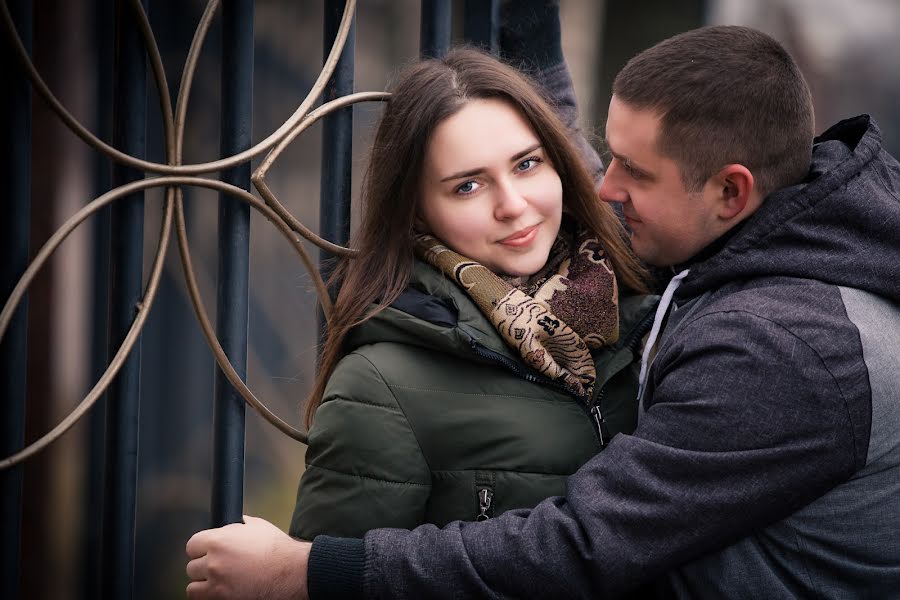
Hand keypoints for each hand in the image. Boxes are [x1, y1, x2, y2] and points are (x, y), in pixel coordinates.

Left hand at [185, 515, 310, 599]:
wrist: (291, 572)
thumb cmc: (278, 550)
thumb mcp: (258, 526)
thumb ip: (240, 525)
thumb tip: (235, 523)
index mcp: (218, 541)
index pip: (192, 545)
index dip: (201, 548)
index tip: (206, 551)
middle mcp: (213, 562)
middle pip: (192, 566)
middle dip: (204, 566)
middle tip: (218, 566)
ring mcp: (217, 584)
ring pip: (193, 586)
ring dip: (203, 583)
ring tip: (217, 581)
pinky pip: (201, 599)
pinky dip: (207, 596)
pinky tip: (219, 591)